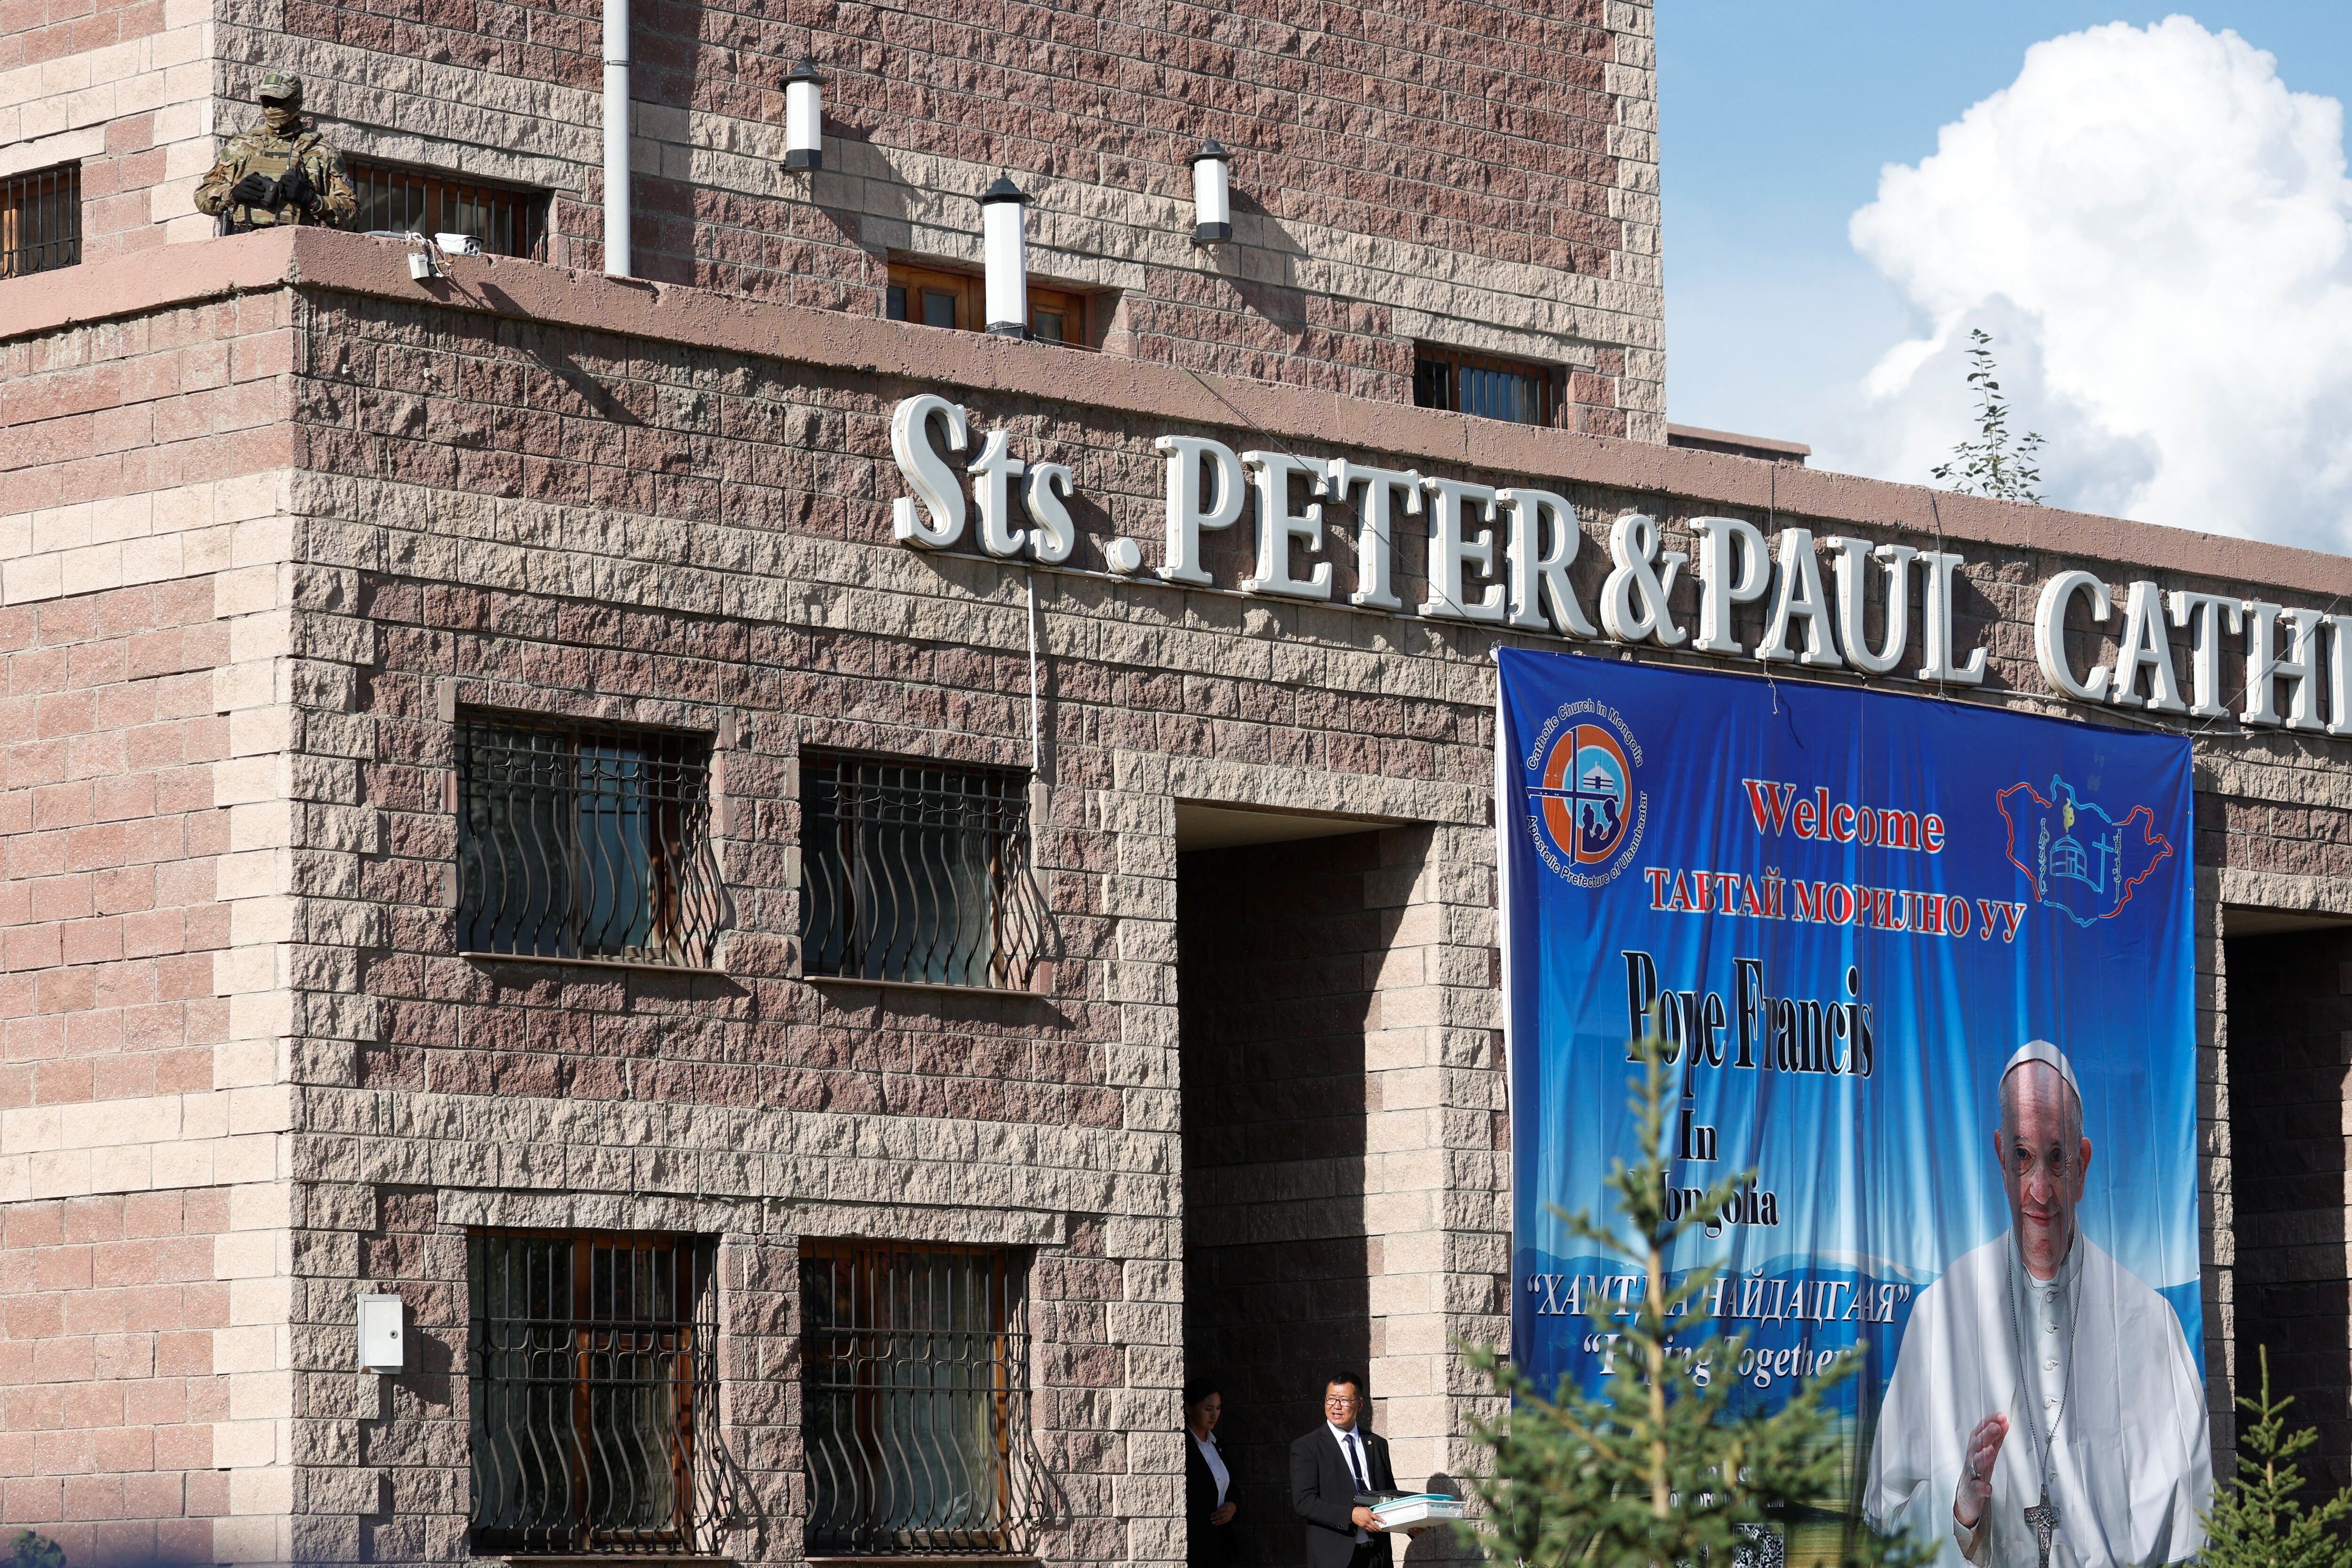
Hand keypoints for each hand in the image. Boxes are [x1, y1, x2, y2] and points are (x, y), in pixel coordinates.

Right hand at [229, 172, 276, 206]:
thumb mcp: (250, 183)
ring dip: (256, 193)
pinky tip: (257, 198)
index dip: (255, 180)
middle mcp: (243, 183)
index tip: (260, 183)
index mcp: (246, 179)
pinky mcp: (241, 194)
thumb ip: (258, 181)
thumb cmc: (247, 187)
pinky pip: (247, 196)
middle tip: (264, 190)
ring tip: (262, 195)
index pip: (250, 177)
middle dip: (258, 187)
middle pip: (251, 184)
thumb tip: (270, 179)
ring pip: (249, 190)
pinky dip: (252, 197)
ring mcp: (241, 188)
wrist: (237, 192)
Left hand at [280, 165, 316, 211]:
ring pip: (283, 187)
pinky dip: (283, 193)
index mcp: (296, 181)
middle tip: (281, 182)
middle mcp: (293, 185)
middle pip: (283, 181)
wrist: (308, 198)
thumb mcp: (303, 181)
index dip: (284, 176)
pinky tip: (284, 192)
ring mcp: (291, 191)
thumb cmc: (306, 189)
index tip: (282, 177)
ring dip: (282, 187)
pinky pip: (284, 193)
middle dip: (282, 181)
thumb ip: (299, 175)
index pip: (287, 176)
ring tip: (282, 187)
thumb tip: (298, 168)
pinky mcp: (290, 196)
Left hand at [1210, 1503, 1235, 1525]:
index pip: (1219, 1511)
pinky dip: (1220, 1523)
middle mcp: (1228, 1512)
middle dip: (1215, 1517)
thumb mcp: (1224, 1504)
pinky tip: (1216, 1524)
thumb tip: (1215, 1514)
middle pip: (1220, 1515)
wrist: (1234, 1507)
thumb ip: (1220, 1508)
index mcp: (1226, 1507)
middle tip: (1211, 1519)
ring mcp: (1229, 1516)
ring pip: (1222, 1519)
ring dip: (1217, 1521)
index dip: (1215, 1513)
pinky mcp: (1229, 1519)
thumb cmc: (1228, 1505)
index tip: (1211, 1515)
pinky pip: (1224, 1522)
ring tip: (1213, 1522)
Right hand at [1351, 1506, 1383, 1531]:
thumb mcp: (1366, 1508)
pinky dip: (1371, 1530)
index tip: (1384, 1522)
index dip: (1382, 1520)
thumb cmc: (1358, 1510)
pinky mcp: (1362, 1526)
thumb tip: (1373, 1513)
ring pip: (1372, 1528)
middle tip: (1381, 1529)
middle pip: (1375, 1525)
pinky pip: (1368, 1529)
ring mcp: (1365, 1523)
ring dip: (1375, 1530)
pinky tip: (1372, 1530)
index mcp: (1369, 1514)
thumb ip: (1370, 1511)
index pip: (1377, 1518)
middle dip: (1379, 1528)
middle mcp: (1368, 1519)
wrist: (1352, 1513)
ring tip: (1377, 1530)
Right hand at [1953, 1413, 2008, 1528]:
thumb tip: (2004, 1421)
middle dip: (1986, 1435)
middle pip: (1977, 1444)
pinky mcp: (1972, 1490)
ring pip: (1975, 1463)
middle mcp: (1972, 1458)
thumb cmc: (1977, 1470)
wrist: (1966, 1495)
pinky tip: (1988, 1487)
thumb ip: (1996, 1437)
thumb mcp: (1987, 1451)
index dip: (1989, 1422)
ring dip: (1982, 1456)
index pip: (1981, 1431)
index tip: (1999, 1415)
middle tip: (1996, 1427)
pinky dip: (1981, 1487)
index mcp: (1977, 1448)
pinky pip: (1976, 1489)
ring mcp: (1971, 1473)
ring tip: (1990, 1450)